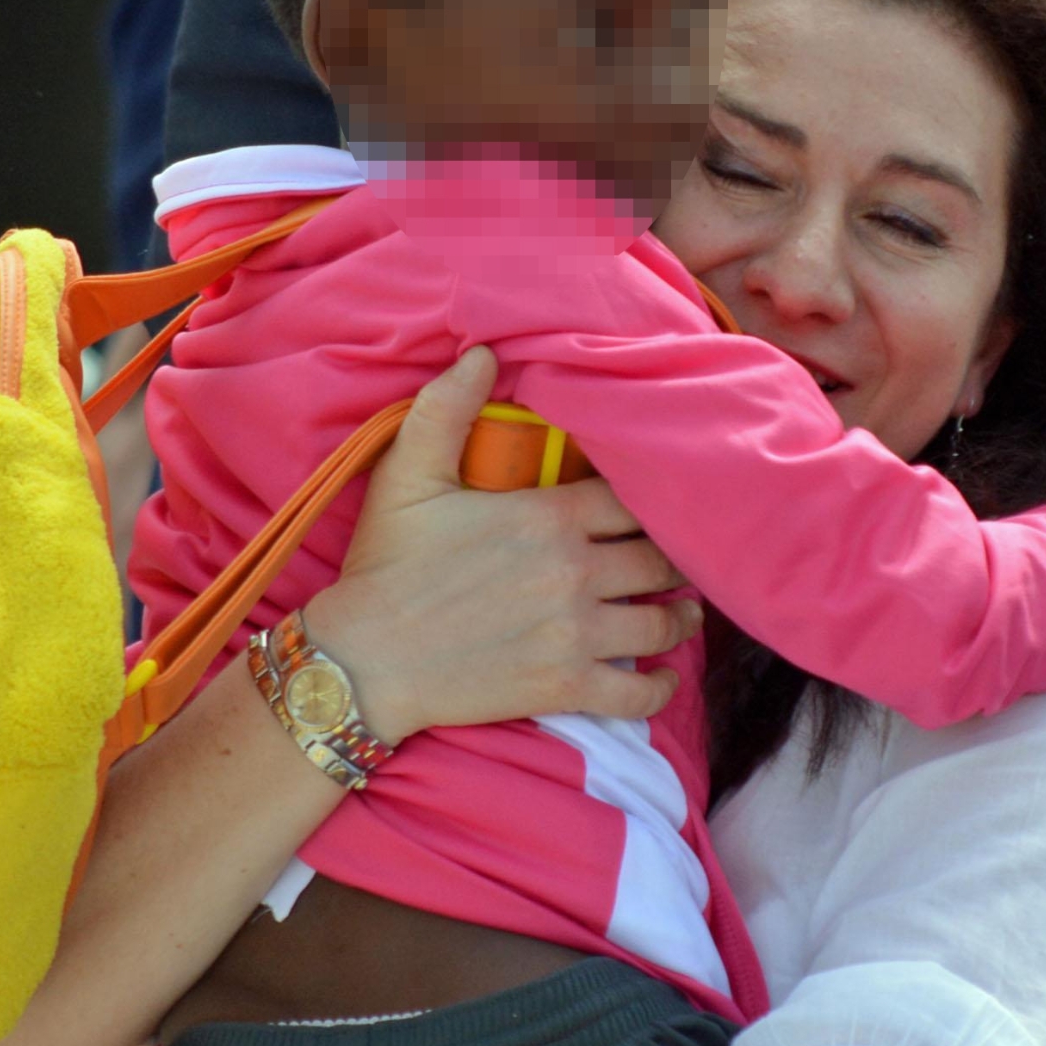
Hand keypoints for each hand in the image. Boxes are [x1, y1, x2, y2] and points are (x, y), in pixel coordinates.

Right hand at [305, 349, 700, 741]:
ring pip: (664, 623)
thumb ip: (446, 409)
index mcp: (548, 516)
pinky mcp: (567, 686)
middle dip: (673, 558)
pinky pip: (639, 694)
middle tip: (677, 560)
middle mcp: (575, 572)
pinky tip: (659, 677)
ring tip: (682, 611)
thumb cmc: (384, 566)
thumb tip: (483, 352)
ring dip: (680, 617)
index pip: (635, 499)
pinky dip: (658, 689)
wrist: (364, 660)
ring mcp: (576, 633)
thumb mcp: (406, 476)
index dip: (651, 501)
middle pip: (660, 560)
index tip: (655, 506)